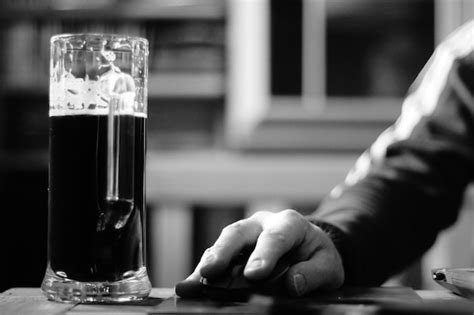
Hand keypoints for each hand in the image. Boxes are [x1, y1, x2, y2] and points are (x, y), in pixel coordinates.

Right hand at [175, 209, 343, 296]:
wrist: (309, 246)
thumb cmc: (317, 254)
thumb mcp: (328, 264)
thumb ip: (314, 273)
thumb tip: (293, 283)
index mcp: (289, 223)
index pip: (276, 236)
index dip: (264, 254)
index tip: (254, 274)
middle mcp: (262, 223)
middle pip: (239, 232)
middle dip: (223, 251)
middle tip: (210, 271)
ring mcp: (245, 234)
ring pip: (223, 242)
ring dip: (209, 260)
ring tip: (196, 280)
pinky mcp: (234, 247)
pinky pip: (216, 255)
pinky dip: (204, 270)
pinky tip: (193, 283)